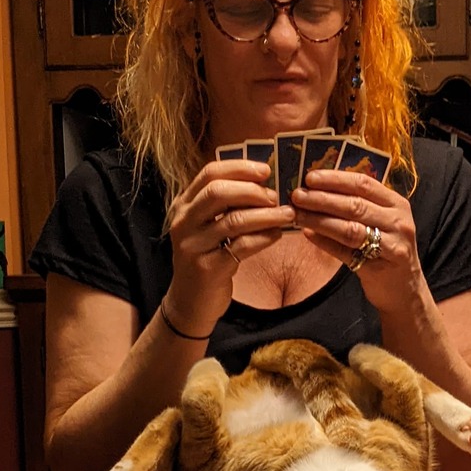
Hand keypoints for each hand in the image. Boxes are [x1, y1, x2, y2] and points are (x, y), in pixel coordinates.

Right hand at [166, 159, 295, 334]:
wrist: (190, 303)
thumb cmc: (206, 259)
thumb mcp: (207, 228)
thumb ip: (225, 206)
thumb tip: (263, 184)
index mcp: (184, 206)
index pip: (209, 174)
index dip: (240, 168)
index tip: (266, 171)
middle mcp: (184, 223)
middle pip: (218, 192)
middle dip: (253, 191)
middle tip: (276, 197)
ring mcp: (193, 246)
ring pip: (234, 220)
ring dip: (266, 215)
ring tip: (287, 214)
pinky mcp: (208, 269)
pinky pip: (242, 247)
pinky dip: (264, 238)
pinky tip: (277, 234)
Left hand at [290, 169, 424, 315]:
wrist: (404, 291)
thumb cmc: (386, 251)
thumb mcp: (380, 222)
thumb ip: (358, 206)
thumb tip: (318, 190)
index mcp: (396, 204)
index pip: (363, 184)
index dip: (335, 179)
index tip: (310, 177)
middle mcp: (398, 221)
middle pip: (355, 205)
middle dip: (322, 198)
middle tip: (297, 196)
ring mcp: (392, 245)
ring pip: (350, 229)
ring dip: (320, 220)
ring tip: (298, 215)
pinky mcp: (380, 268)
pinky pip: (347, 253)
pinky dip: (326, 243)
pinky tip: (308, 235)